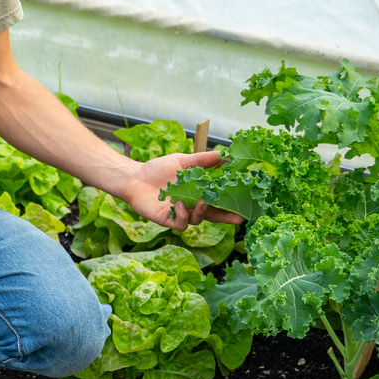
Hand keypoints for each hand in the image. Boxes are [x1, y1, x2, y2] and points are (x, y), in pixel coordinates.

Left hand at [119, 151, 244, 229]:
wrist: (135, 177)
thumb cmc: (157, 170)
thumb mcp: (183, 161)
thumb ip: (202, 160)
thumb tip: (223, 154)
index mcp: (196, 195)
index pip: (217, 203)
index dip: (230, 208)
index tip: (244, 210)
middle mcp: (190, 207)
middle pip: (211, 216)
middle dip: (225, 217)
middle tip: (236, 216)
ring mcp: (179, 214)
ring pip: (197, 220)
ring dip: (202, 212)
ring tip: (202, 201)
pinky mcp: (166, 220)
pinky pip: (180, 224)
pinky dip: (184, 215)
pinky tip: (181, 204)